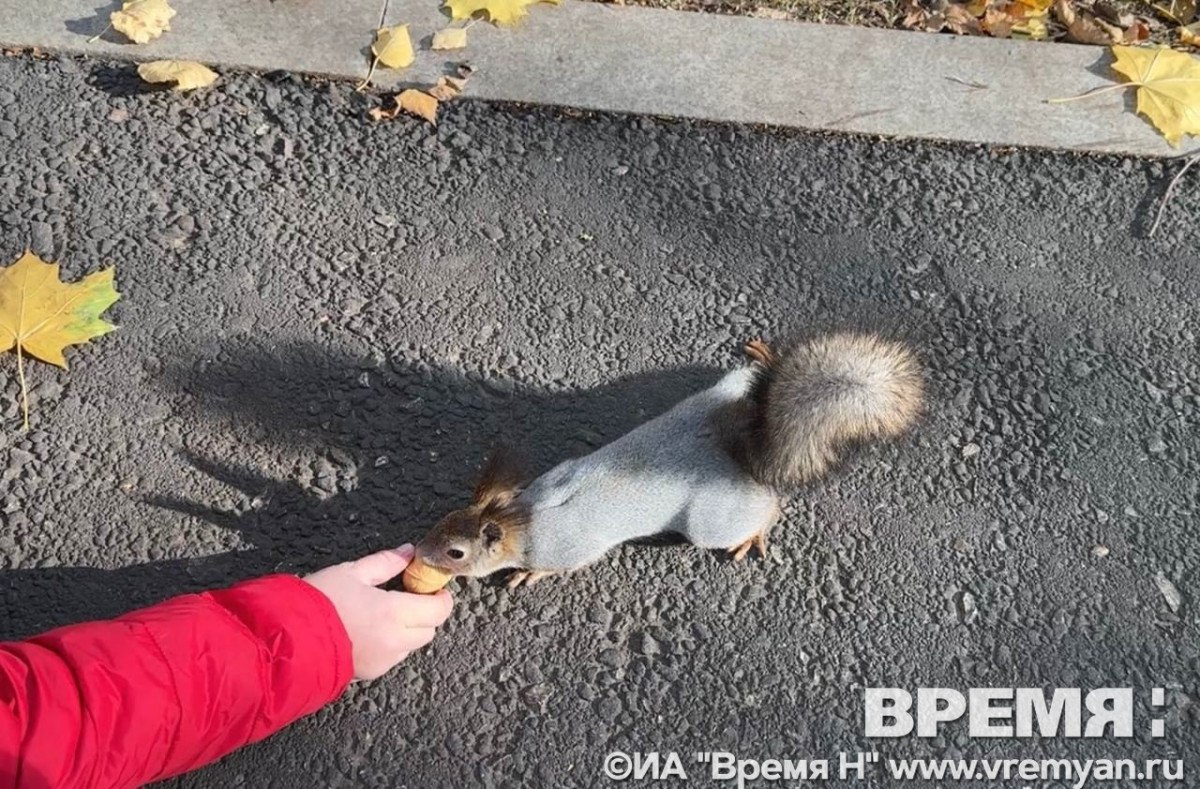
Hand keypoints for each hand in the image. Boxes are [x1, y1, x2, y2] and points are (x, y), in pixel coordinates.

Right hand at [304, 544, 452, 679]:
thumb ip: (385, 562)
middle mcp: (394, 642)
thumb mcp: (351, 572)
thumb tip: (408, 552)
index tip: (431, 586)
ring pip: (411, 646)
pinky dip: (389, 644)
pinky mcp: (368, 674)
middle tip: (407, 596)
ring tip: (382, 613)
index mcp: (394, 613)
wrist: (284, 640)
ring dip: (407, 630)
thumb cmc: (316, 602)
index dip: (440, 597)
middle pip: (429, 630)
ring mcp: (382, 661)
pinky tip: (367, 630)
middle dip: (424, 613)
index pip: (439, 610)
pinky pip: (391, 658)